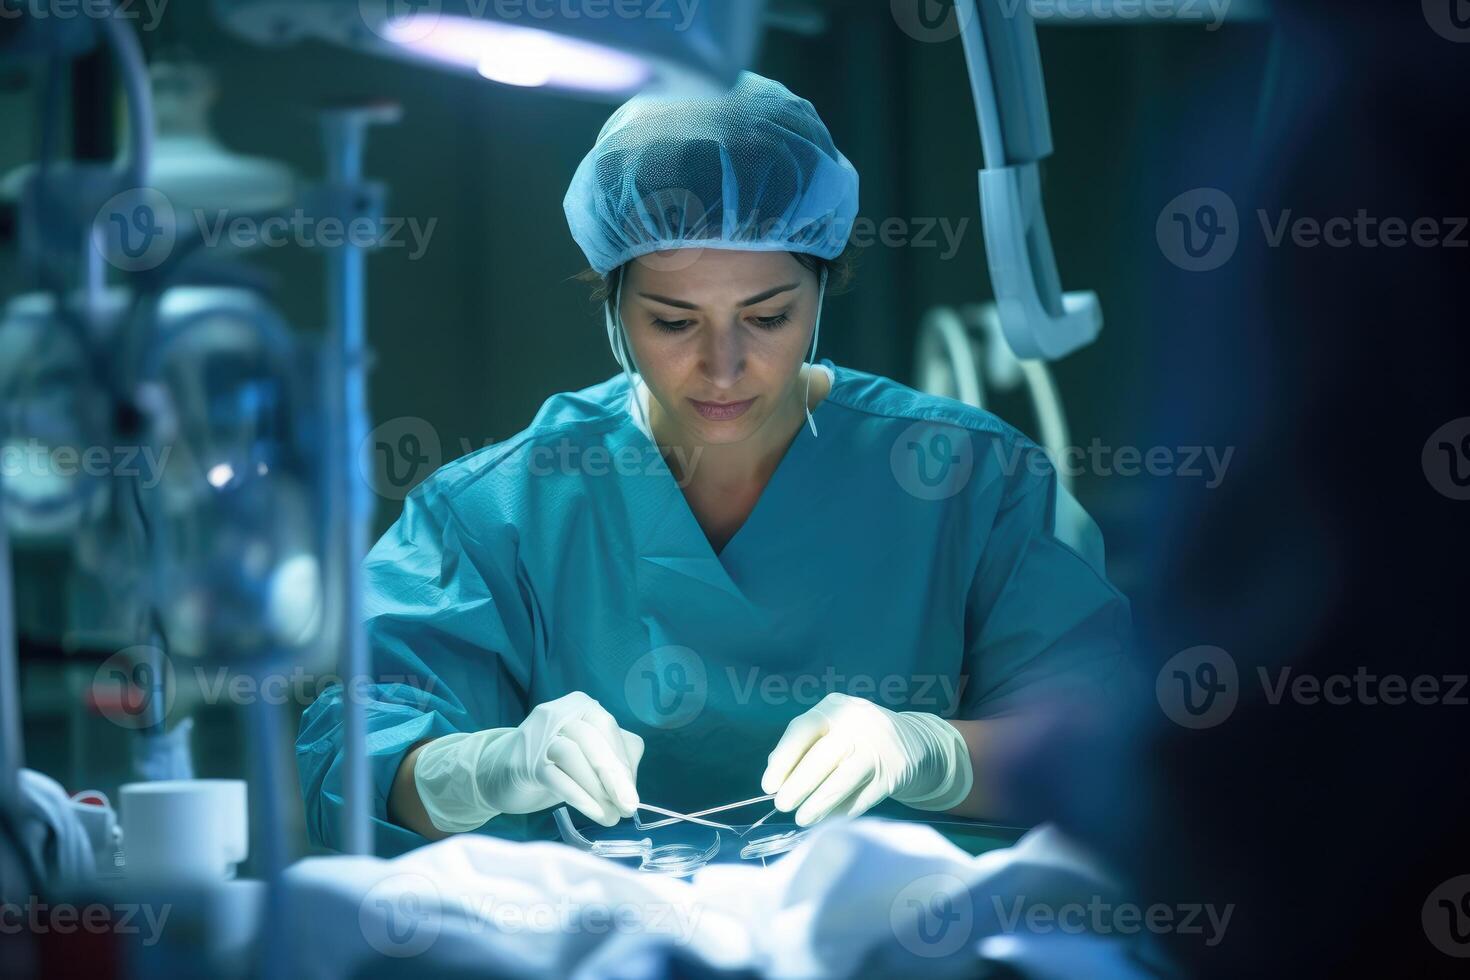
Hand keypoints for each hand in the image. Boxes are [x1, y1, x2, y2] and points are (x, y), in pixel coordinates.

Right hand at [415, 691, 643, 831]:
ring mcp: (538, 735)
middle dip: (614, 777)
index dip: (623, 762)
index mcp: (579, 705)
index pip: (607, 728)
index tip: (633, 793)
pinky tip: (594, 813)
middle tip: (629, 807)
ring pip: (574, 757)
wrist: (496, 772)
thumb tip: (631, 785)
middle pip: (593, 740)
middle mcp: (559, 712)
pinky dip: (579, 797)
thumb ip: (612, 759)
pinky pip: (556, 777)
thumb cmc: (551, 763)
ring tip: (611, 817)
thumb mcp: (586, 755)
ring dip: (597, 790)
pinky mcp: (524, 761)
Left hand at [759, 693, 971, 826]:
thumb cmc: (855, 737)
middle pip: (821, 757)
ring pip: (842, 779)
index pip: (802, 729)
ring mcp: (878, 747)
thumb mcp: (831, 728)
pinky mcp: (894, 774)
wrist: (912, 741)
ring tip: (801, 819)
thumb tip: (774, 773)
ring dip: (818, 803)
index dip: (783, 759)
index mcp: (834, 708)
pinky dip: (842, 811)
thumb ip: (802, 746)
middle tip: (782, 805)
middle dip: (798, 785)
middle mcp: (857, 723)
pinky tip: (828, 821)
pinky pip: (862, 797)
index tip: (768, 785)